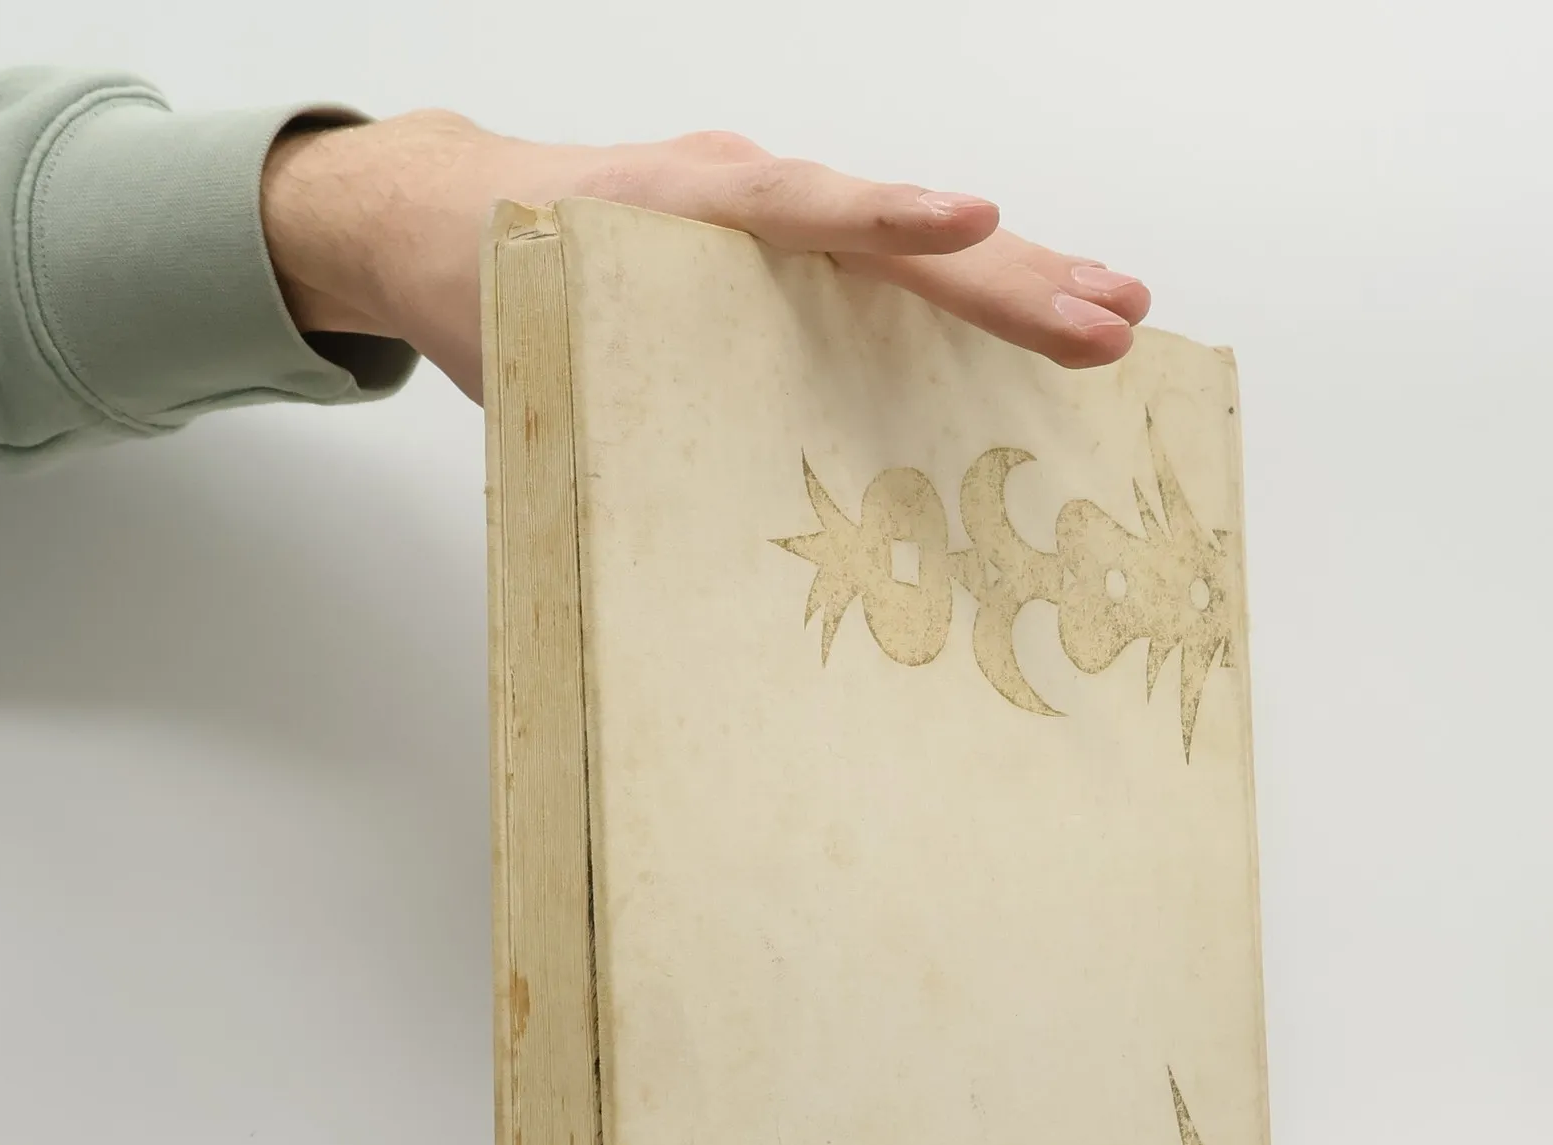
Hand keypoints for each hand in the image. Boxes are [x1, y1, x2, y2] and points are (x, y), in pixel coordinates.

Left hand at [260, 112, 1150, 401]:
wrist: (437, 211)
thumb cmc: (478, 281)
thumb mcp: (523, 350)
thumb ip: (589, 413)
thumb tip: (645, 543)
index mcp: (672, 209)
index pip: (799, 208)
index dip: (886, 220)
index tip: (968, 223)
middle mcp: (738, 193)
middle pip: (891, 230)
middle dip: (1008, 275)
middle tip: (1108, 319)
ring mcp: (767, 209)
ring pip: (907, 243)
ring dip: (1014, 277)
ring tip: (1116, 313)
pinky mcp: (780, 238)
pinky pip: (885, 259)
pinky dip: (963, 283)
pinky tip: (1036, 305)